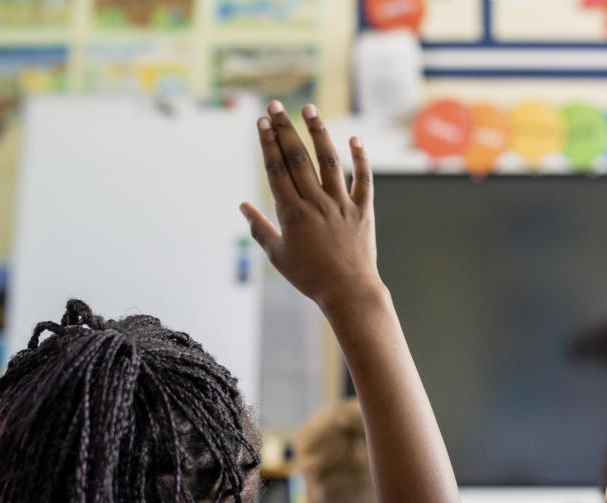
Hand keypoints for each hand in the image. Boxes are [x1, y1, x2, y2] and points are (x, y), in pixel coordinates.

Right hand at [240, 101, 379, 313]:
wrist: (348, 292)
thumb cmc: (309, 277)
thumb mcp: (278, 256)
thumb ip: (260, 228)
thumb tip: (243, 207)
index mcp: (292, 213)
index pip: (277, 170)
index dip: (268, 143)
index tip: (261, 122)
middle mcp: (316, 203)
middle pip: (298, 158)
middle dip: (285, 129)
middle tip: (275, 106)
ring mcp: (341, 204)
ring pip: (329, 161)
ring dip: (318, 132)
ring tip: (309, 109)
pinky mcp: (363, 210)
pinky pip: (363, 180)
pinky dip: (360, 158)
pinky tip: (354, 138)